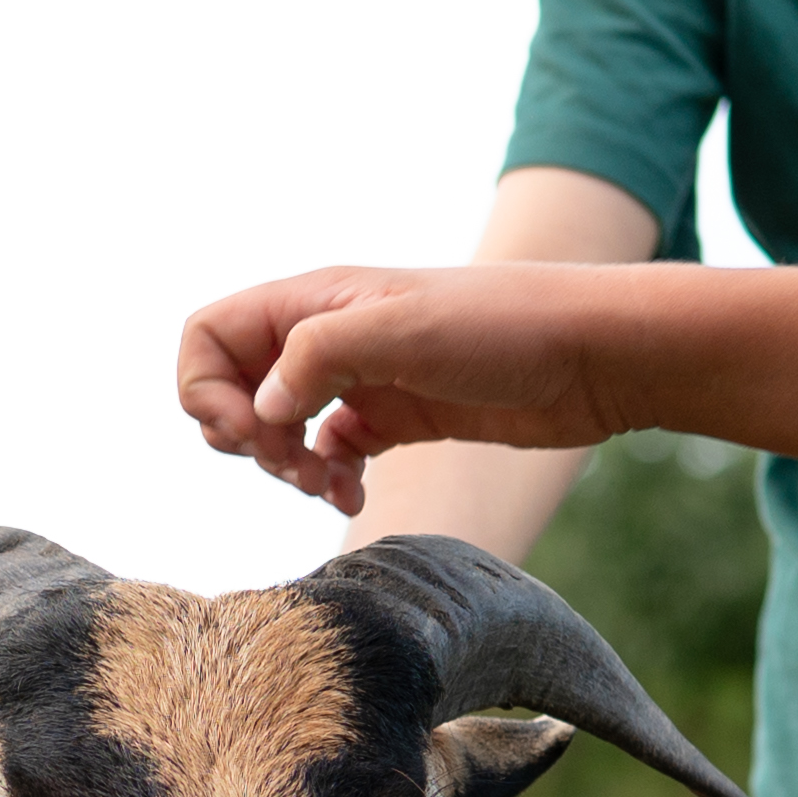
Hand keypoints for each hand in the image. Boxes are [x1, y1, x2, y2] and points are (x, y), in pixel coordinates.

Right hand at [178, 263, 647, 509]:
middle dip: (244, 437)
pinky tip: (353, 495)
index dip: (206, 389)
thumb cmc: (504, 325)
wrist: (591, 355)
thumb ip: (317, 358)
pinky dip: (326, 479)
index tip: (252, 430)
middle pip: (235, 387)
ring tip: (326, 486)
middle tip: (291, 464)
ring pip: (278, 427)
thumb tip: (261, 411)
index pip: (210, 334)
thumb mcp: (403, 329)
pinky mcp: (395, 419)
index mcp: (316, 301)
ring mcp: (361, 379)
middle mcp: (329, 336)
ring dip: (283, 466)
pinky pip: (328, 454)